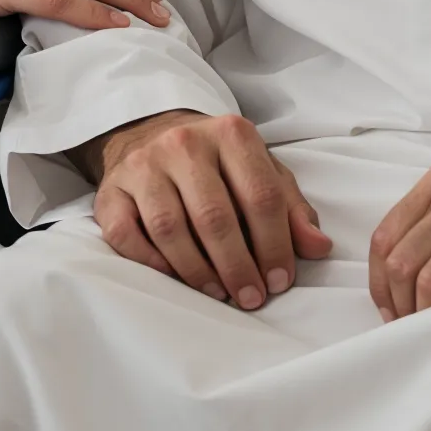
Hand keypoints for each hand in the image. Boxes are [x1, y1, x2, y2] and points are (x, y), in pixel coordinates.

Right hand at [82, 110, 334, 309]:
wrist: (152, 133)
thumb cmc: (218, 164)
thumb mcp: (262, 172)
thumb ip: (291, 209)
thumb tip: (318, 248)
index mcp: (230, 134)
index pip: (260, 196)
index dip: (275, 246)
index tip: (280, 281)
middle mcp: (184, 143)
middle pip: (214, 216)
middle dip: (237, 266)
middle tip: (250, 297)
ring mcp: (143, 165)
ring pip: (169, 227)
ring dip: (197, 270)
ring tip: (218, 293)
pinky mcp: (111, 189)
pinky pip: (125, 234)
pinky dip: (149, 262)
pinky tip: (173, 278)